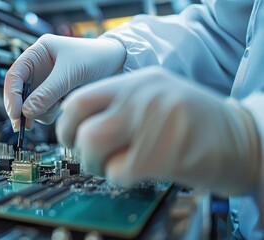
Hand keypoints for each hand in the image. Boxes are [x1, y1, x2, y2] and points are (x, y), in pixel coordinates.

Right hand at [4, 34, 125, 130]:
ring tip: (58, 107)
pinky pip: (43, 110)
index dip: (12, 95)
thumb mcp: (70, 73)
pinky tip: (63, 107)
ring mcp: (45, 83)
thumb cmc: (95, 58)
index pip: (14, 75)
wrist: (117, 64)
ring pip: (31, 104)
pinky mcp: (54, 95)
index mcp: (37, 53)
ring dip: (40, 112)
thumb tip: (26, 112)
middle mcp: (38, 68)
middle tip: (24, 127)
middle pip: (19, 93)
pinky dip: (50, 113)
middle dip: (21, 109)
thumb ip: (47, 93)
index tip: (16, 114)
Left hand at [56, 66, 259, 195]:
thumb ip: (121, 104)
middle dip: (77, 148)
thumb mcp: (159, 96)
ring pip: (93, 147)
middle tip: (90, 157)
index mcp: (139, 81)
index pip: (81, 99)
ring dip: (97, 165)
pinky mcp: (165, 155)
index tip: (69, 137)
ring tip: (115, 166)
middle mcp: (143, 98)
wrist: (244, 139)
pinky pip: (118, 172)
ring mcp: (154, 124)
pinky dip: (120, 178)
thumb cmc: (196, 122)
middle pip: (82, 126)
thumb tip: (79, 124)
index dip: (66, 124)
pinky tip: (137, 173)